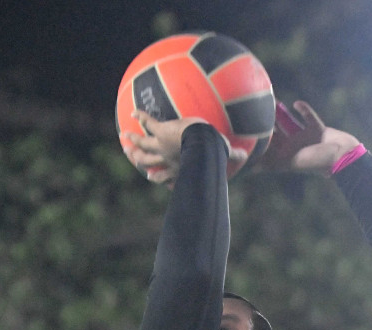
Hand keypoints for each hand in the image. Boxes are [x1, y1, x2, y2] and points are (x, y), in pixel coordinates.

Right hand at [123, 112, 243, 185]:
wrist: (201, 145)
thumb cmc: (211, 153)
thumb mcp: (221, 153)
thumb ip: (231, 154)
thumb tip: (246, 156)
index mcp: (177, 167)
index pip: (166, 175)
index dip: (158, 177)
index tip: (152, 176)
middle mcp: (166, 159)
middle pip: (147, 162)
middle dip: (137, 159)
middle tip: (130, 154)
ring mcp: (161, 146)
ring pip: (142, 145)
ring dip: (133, 141)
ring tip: (125, 137)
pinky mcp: (160, 131)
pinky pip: (148, 122)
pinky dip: (141, 116)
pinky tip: (134, 111)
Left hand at [258, 100, 361, 175]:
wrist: (344, 157)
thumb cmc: (317, 162)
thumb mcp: (289, 162)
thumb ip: (270, 162)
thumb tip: (249, 165)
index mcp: (286, 156)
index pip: (268, 147)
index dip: (257, 139)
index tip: (246, 127)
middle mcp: (294, 147)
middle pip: (277, 134)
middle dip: (268, 123)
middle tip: (256, 109)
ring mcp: (307, 139)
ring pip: (291, 124)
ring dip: (282, 114)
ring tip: (273, 101)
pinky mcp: (319, 130)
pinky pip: (309, 118)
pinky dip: (304, 110)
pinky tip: (296, 103)